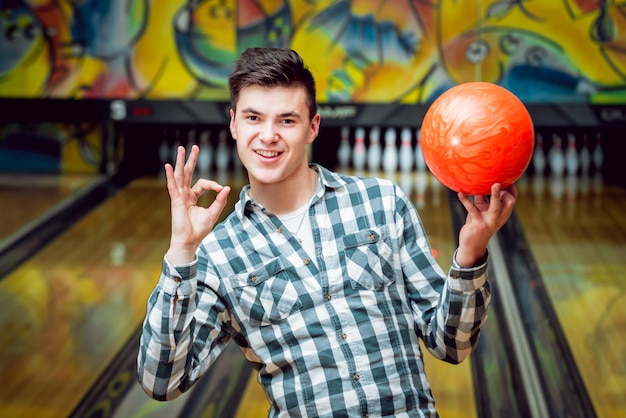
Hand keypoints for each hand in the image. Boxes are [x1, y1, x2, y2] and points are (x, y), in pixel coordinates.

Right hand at [165, 145, 230, 264]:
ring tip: (181, 149)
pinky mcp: (175, 201)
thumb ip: (219, 201)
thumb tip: (227, 188)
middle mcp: (185, 195)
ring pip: (180, 176)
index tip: (221, 189)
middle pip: (187, 173)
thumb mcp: (213, 213)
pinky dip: (170, 176)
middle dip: (191, 160)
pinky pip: (172, 186)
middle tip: (194, 147)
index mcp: (193, 197)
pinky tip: (168, 166)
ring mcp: (179, 197)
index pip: (203, 184)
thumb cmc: (199, 230)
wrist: (190, 241)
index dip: (213, 184)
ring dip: (180, 162)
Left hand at [455, 183, 517, 267]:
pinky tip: (460, 193)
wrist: (472, 245)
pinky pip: (472, 209)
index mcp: (502, 213)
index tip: (506, 178)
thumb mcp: (482, 210)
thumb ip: (482, 197)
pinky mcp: (477, 224)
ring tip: (494, 184)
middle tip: (501, 180)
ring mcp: (489, 221)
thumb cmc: (477, 224)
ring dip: (496, 195)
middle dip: (508, 191)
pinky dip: (465, 200)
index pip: (512, 199)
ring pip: (496, 207)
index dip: (511, 188)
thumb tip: (480, 181)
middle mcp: (499, 217)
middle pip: (510, 202)